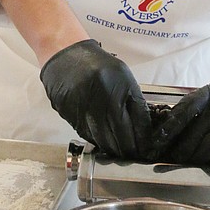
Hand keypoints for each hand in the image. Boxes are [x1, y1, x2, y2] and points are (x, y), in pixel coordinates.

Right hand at [40, 39, 152, 158]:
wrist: (65, 54)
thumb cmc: (96, 63)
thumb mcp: (123, 75)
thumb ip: (133, 99)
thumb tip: (141, 126)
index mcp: (119, 87)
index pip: (136, 121)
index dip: (141, 138)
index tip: (145, 147)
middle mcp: (102, 98)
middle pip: (120, 134)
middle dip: (128, 148)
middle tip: (133, 155)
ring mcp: (84, 107)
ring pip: (102, 139)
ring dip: (112, 149)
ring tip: (119, 153)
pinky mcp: (69, 113)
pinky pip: (86, 134)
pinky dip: (96, 141)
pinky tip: (102, 143)